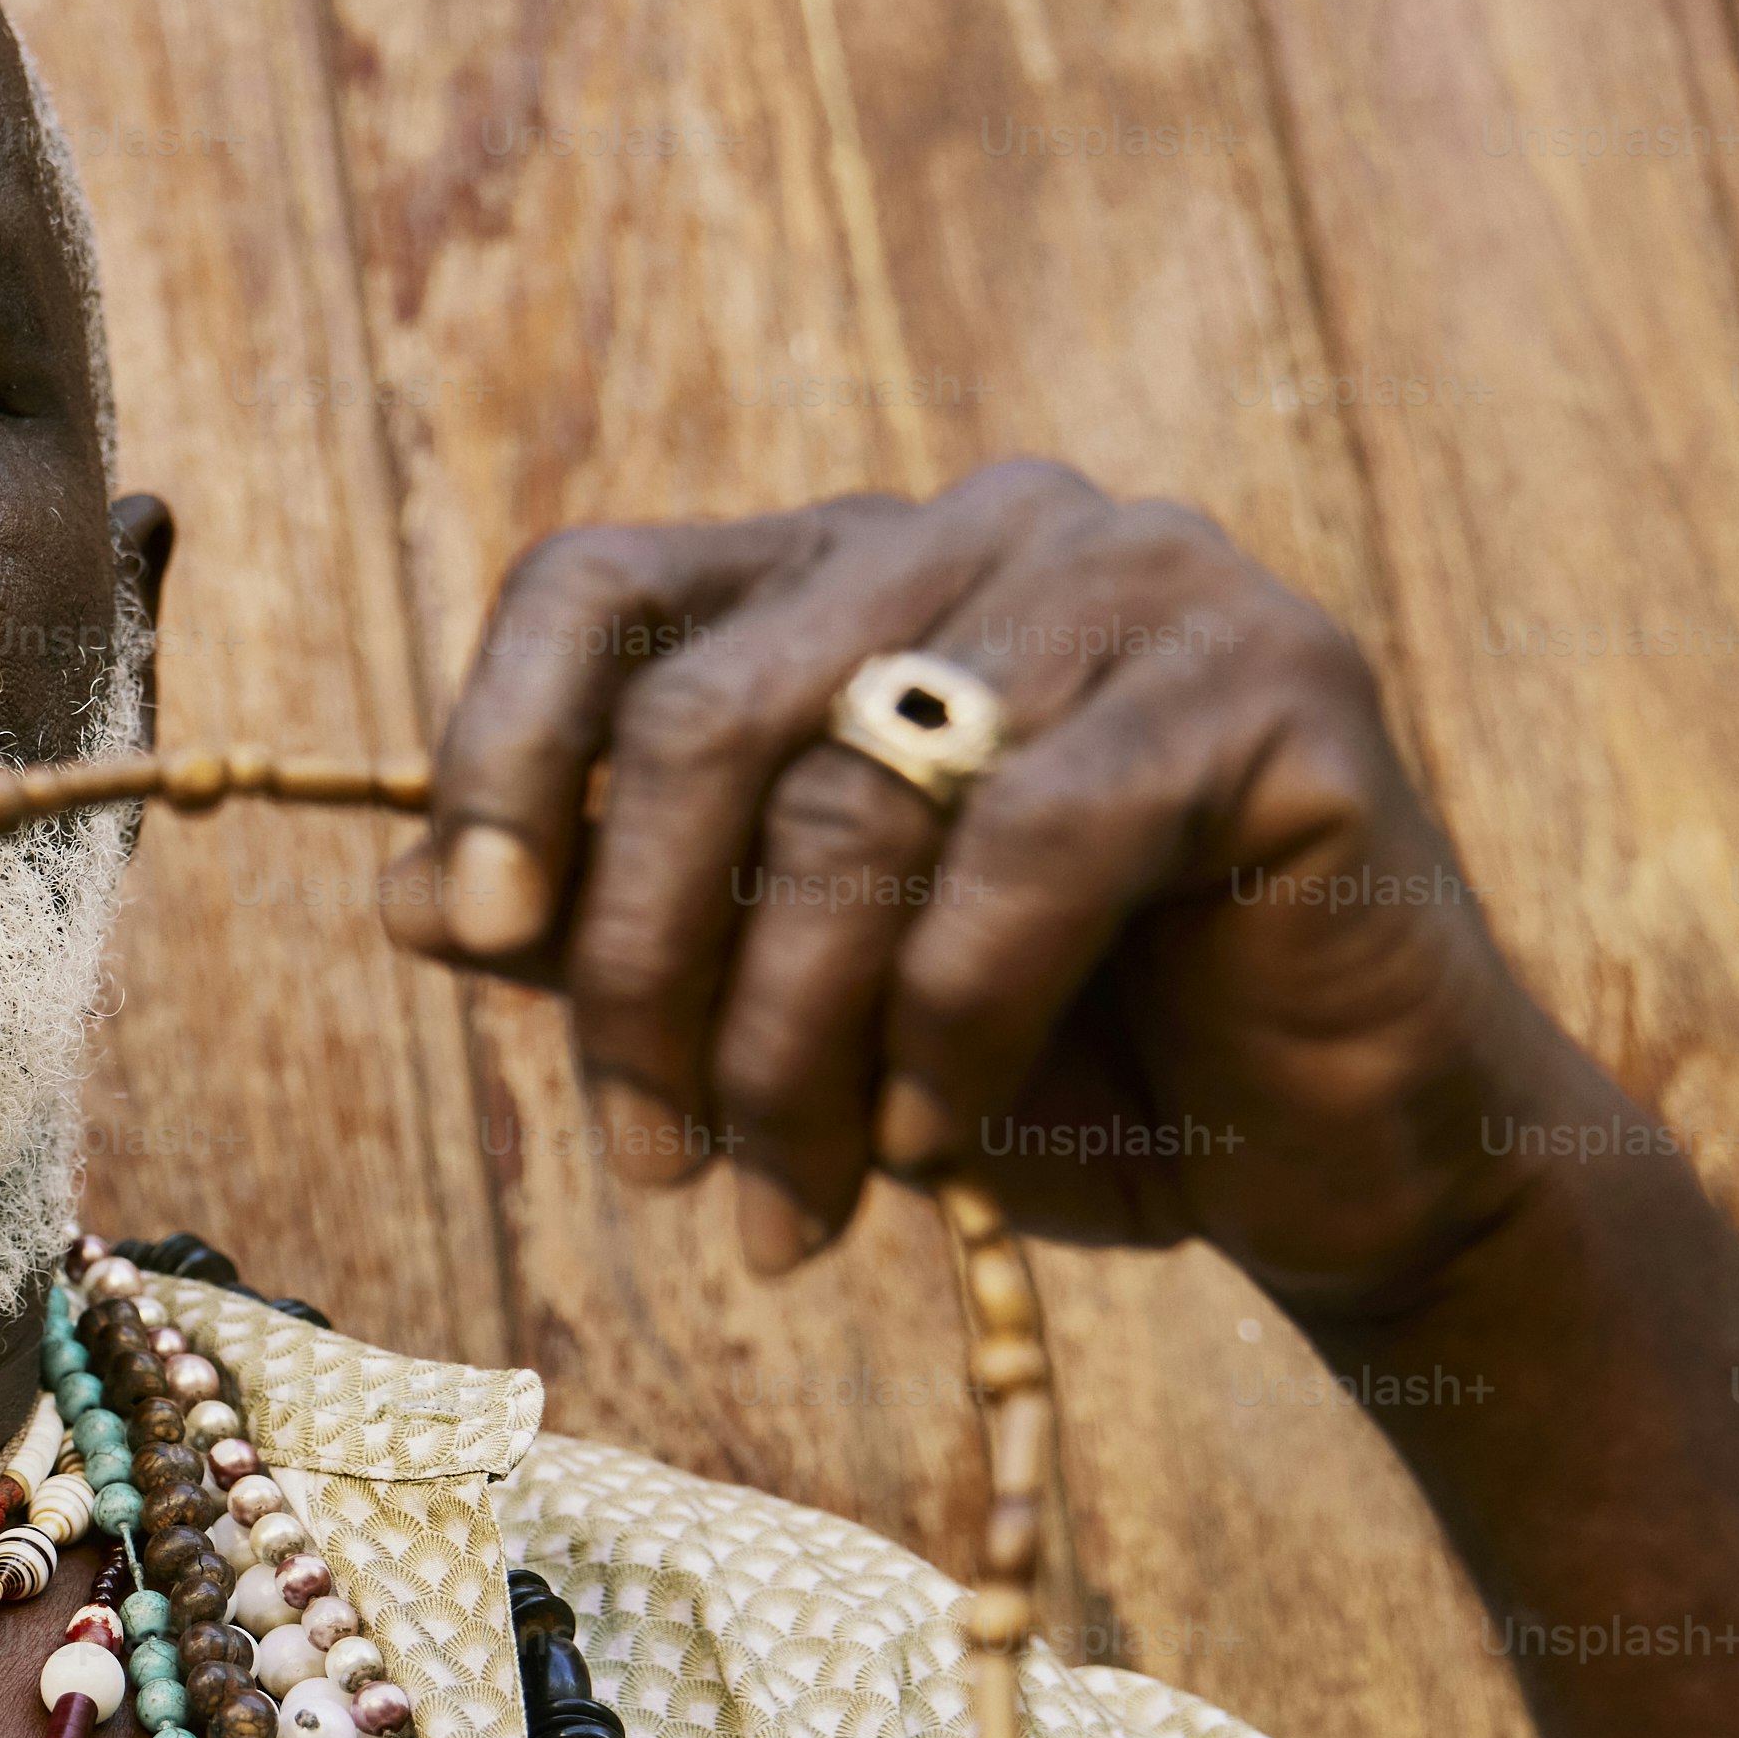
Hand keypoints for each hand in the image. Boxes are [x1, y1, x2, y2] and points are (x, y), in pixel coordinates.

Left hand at [381, 459, 1598, 1311]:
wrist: (1327, 1159)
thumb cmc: (1032, 1068)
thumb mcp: (772, 999)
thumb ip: (599, 928)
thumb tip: (411, 897)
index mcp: (841, 568)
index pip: (595, 585)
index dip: (499, 753)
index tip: (470, 939)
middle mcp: (981, 528)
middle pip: (702, 718)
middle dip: (644, 974)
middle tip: (649, 1166)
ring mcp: (1141, 578)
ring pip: (854, 798)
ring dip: (786, 1046)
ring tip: (784, 1209)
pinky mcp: (1274, 679)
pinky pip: (1031, 845)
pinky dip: (949, 1026)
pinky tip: (938, 1149)